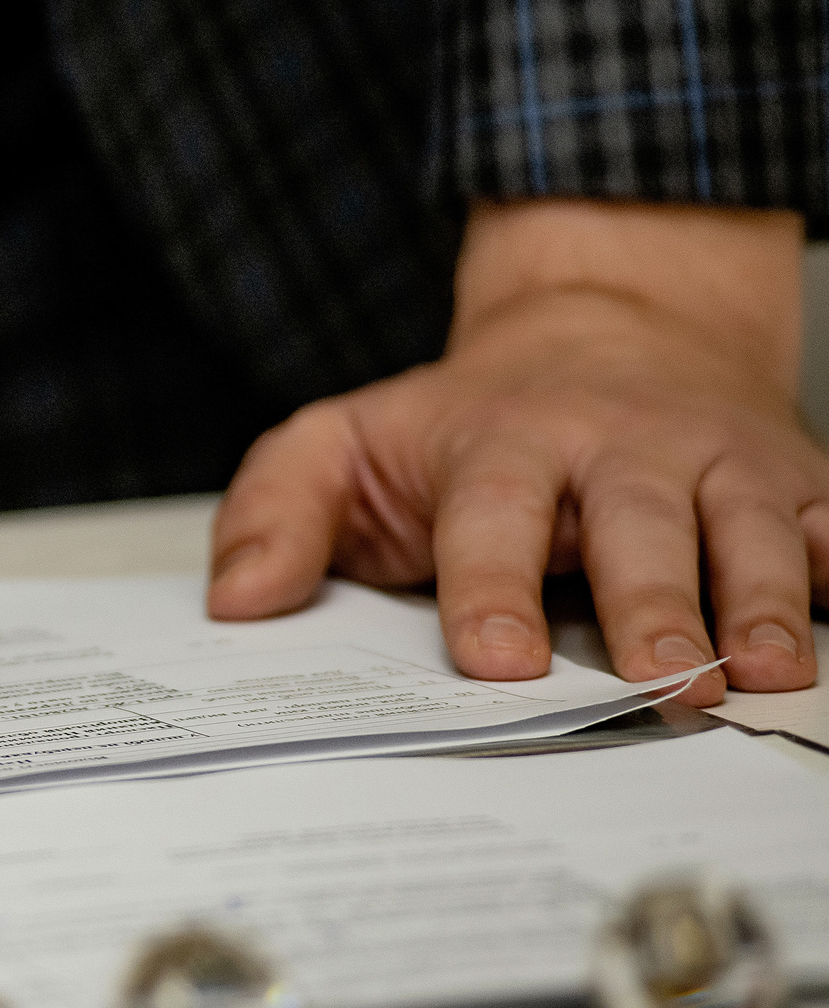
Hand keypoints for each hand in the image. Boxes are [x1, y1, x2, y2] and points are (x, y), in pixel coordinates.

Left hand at [208, 198, 824, 705]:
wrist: (608, 326)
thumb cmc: (464, 420)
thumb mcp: (343, 445)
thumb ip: (275, 513)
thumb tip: (236, 601)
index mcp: (502, 444)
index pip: (491, 520)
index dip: (491, 591)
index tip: (494, 661)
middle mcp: (617, 449)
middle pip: (638, 529)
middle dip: (653, 606)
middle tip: (664, 681)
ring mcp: (714, 463)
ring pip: (749, 530)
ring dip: (766, 599)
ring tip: (770, 671)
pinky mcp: (794, 482)